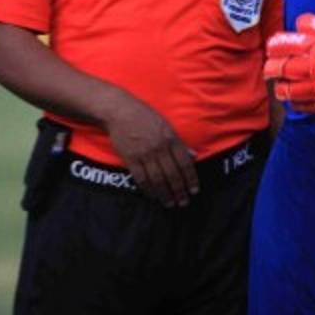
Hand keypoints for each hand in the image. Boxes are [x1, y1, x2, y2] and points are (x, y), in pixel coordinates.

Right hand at [102, 91, 198, 207]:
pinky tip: (153, 196)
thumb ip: (180, 143)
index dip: (190, 178)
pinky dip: (148, 189)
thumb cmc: (146, 117)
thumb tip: (194, 156)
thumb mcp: (167, 126)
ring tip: (170, 203)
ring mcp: (144, 154)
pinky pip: (141, 178)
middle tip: (183, 202)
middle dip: (179, 190)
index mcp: (171, 138)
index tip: (194, 190)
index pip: (184, 162)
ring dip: (165, 194)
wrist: (120, 111)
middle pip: (172, 174)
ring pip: (157, 179)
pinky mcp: (130, 158)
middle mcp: (160, 148)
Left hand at [264, 14, 314, 113]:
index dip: (276, 47)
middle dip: (273, 69)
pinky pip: (310, 105)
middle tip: (269, 70)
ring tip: (278, 87)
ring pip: (295, 90)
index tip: (271, 48)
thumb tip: (299, 22)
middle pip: (287, 69)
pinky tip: (294, 101)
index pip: (290, 47)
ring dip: (282, 89)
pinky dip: (298, 104)